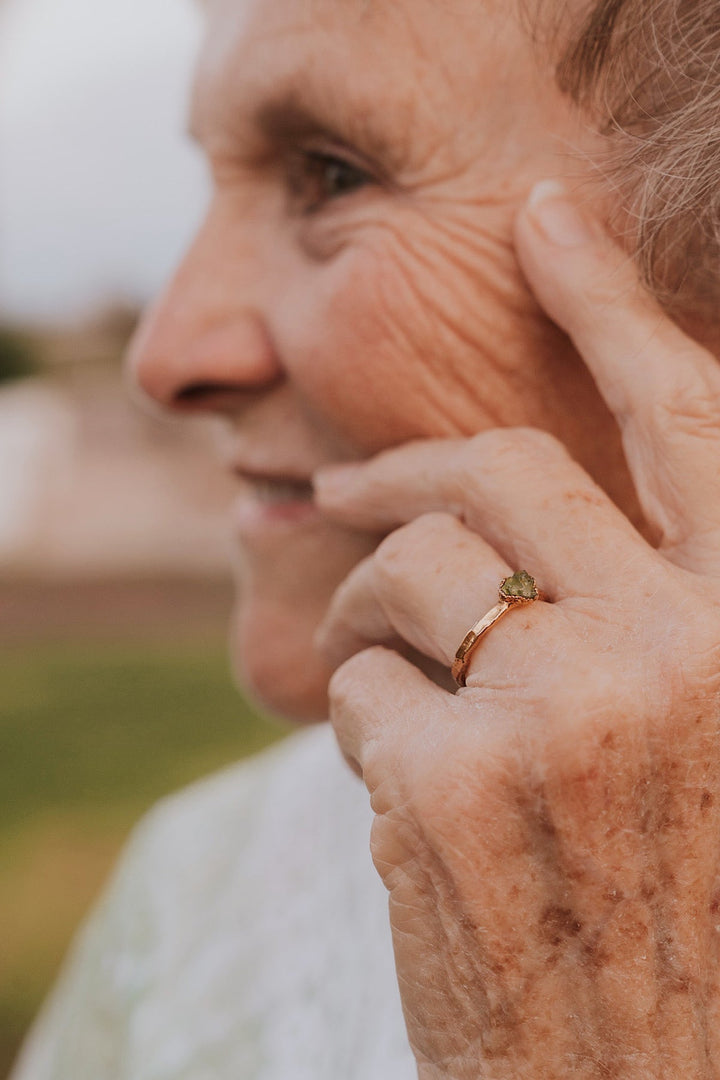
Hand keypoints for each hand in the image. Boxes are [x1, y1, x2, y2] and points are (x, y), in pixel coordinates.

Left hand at [313, 185, 719, 1077]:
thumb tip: (512, 505)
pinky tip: (401, 798)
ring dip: (365, 610)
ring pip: (403, 572)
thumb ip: (645, 608)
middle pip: (492, 466)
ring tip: (381, 681)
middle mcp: (676, 649)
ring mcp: (558, 715)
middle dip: (393, 473)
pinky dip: (356, 721)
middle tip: (335, 493)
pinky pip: (352, 686)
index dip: (611, 299)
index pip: (684, 414)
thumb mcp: (698, 729)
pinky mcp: (446, 787)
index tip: (545, 218)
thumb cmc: (676, 907)